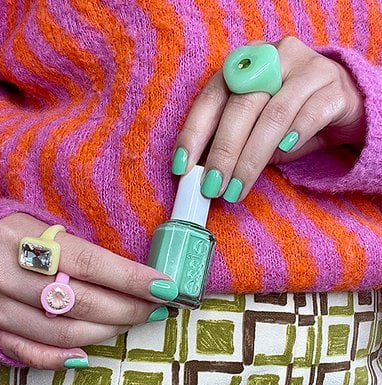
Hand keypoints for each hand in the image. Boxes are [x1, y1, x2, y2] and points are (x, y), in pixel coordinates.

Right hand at [0, 213, 175, 368]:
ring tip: (132, 322)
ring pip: (63, 332)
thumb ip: (79, 250)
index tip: (164, 287)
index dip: (132, 278)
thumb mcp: (44, 226)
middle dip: (129, 308)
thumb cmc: (15, 231)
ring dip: (107, 331)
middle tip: (156, 307)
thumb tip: (128, 275)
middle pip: (82, 302)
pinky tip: (88, 355)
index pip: (90, 264)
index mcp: (23, 238)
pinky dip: (61, 357)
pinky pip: (27, 352)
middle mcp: (5, 275)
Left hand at [172, 36, 364, 201]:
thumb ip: (231, 141)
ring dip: (251, 158)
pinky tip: (284, 151)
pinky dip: (294, 135)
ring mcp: (305, 69)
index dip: (193, 133)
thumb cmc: (287, 116)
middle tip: (212, 186)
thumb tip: (202, 172)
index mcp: (244, 65)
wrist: (339, 101)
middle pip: (241, 107)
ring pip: (273, 115)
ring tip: (237, 188)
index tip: (182, 166)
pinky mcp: (334, 87)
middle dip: (223, 153)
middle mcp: (272, 59)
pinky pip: (311, 114)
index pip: (211, 98)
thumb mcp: (254, 126)